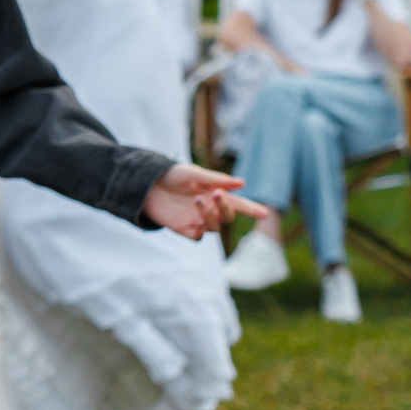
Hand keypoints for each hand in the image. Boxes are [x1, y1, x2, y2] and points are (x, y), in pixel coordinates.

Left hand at [142, 163, 265, 238]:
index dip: (251, 209)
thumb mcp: (194, 173)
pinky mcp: (184, 229)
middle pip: (227, 216)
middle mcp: (209, 209)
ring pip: (214, 226)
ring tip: (198, 200)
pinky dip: (200, 231)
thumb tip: (242, 183)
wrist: (146, 183)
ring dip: (210, 215)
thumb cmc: (172, 176)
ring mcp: (197, 220)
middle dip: (226, 208)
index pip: (237, 204)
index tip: (265, 213)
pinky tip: (196, 222)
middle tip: (217, 194)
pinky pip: (198, 236)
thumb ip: (217, 179)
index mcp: (215, 195)